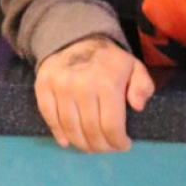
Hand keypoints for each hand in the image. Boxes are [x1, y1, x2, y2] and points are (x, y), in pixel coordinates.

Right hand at [34, 36, 153, 152]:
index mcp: (107, 83)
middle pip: (90, 131)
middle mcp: (82, 86)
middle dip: (101, 146)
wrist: (75, 38)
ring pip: (70, 128)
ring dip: (81, 144)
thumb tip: (138, 107)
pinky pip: (49, 117)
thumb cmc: (108, 59)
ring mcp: (60, 87)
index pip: (111, 126)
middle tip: (107, 148)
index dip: (118, 143)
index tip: (123, 145)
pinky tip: (66, 142)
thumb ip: (143, 86)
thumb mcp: (134, 67)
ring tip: (90, 146)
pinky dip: (58, 134)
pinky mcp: (43, 87)